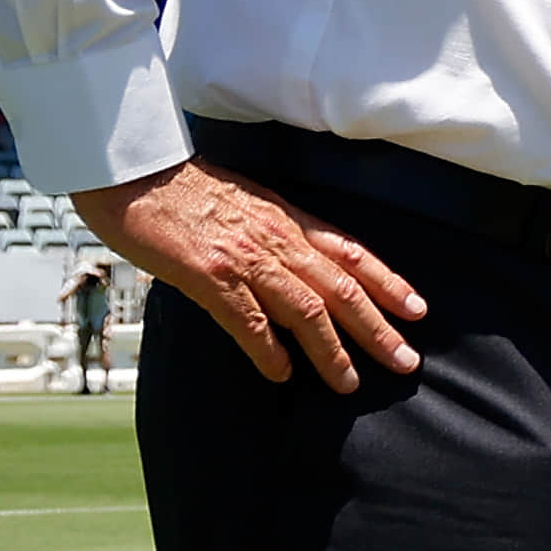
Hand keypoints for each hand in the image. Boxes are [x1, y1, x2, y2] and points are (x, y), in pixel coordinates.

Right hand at [78, 156, 428, 391]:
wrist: (133, 168)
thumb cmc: (181, 186)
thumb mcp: (244, 202)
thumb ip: (273, 232)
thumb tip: (295, 265)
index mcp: (287, 218)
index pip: (351, 253)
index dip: (388, 283)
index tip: (417, 310)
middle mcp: (276, 237)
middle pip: (341, 288)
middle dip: (378, 328)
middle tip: (405, 361)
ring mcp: (245, 257)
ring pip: (306, 310)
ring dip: (332, 351)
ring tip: (349, 383)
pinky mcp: (208, 274)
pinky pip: (248, 321)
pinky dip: (269, 350)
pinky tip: (282, 374)